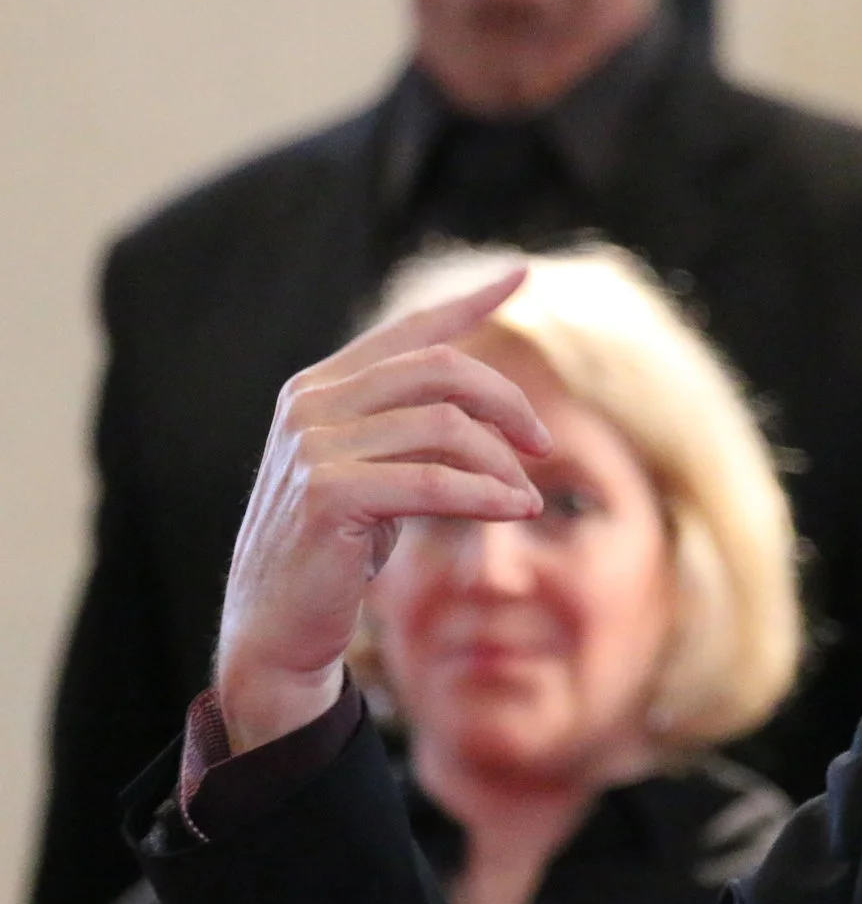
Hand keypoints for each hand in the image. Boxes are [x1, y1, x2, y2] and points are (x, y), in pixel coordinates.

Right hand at [214, 269, 551, 752]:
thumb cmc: (335, 553)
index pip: (407, 330)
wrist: (276, 629)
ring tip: (525, 498)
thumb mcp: (373, 474)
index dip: (469, 302)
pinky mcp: (327, 493)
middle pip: (441, 369)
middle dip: (507, 401)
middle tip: (543, 444)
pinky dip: (486, 496)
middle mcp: (310, 403)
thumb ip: (407, 428)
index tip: (520, 274)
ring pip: (445, 428)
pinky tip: (517, 511)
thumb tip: (486, 403)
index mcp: (321, 387)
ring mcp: (313, 446)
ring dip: (501, 464)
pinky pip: (433, 482)